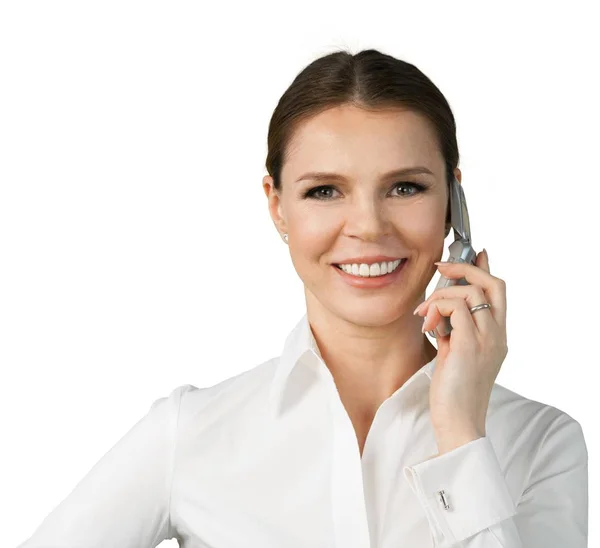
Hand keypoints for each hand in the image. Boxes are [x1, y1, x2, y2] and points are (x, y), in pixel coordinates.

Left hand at [413, 249, 507, 454]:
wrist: (459, 422)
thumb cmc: (454, 392)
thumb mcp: (456, 354)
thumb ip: (455, 332)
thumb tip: (443, 312)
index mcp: (496, 336)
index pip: (498, 292)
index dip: (486, 268)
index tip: (475, 253)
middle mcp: (497, 335)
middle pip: (493, 284)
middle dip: (466, 267)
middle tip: (443, 267)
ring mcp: (486, 340)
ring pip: (470, 292)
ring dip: (441, 295)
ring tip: (425, 315)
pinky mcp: (469, 346)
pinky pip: (456, 308)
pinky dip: (438, 309)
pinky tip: (427, 325)